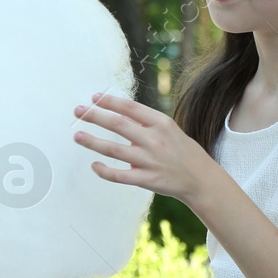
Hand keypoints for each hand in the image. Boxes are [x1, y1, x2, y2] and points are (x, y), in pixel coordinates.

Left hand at [72, 92, 213, 204]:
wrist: (200, 179)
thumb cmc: (182, 151)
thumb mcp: (169, 129)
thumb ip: (146, 123)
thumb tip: (118, 112)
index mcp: (161, 123)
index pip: (130, 108)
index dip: (110, 102)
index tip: (94, 97)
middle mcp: (154, 140)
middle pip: (118, 125)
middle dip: (95, 116)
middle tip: (78, 111)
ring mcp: (149, 161)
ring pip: (114, 149)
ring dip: (92, 142)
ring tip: (77, 135)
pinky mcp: (146, 180)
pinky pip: (119, 175)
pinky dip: (104, 171)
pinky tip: (94, 165)